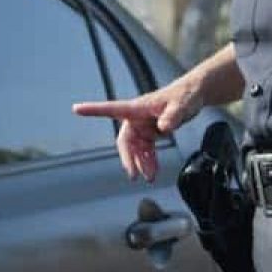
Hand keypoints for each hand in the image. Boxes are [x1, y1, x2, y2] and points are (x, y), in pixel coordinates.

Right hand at [73, 80, 203, 181]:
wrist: (194, 95)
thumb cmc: (185, 94)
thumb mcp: (181, 105)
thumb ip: (172, 115)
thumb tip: (164, 126)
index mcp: (138, 107)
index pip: (112, 109)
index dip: (93, 110)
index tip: (76, 109)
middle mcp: (137, 117)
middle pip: (125, 140)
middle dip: (128, 158)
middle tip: (134, 174)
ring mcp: (144, 126)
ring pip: (135, 149)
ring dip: (141, 163)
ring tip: (149, 177)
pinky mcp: (151, 132)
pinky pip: (145, 150)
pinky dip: (148, 161)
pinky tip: (153, 171)